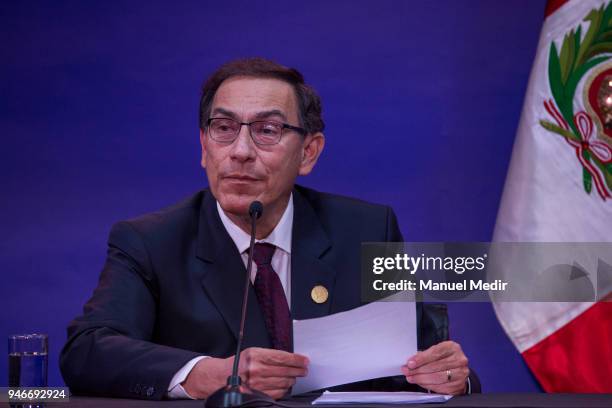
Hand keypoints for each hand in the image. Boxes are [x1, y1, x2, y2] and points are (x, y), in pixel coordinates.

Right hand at [182, 347, 308, 399]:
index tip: (305, 360)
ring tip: (294, 376)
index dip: (296, 359)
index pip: (282, 357)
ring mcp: (256, 384)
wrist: (221, 377)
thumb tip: (291, 359)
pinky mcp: (257, 394)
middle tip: (304, 369)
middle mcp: (256, 369)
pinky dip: (284, 389)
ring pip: (283, 382)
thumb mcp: (253, 352)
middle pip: (285, 371)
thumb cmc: (239, 363)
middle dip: (298, 370)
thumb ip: (270, 355)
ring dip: (292, 379)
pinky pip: (277, 393)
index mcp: (255, 355)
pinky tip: (285, 385)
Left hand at [401, 341, 468, 394]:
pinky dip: (429, 386)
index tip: (410, 363)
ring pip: (438, 378)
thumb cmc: (444, 359)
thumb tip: (411, 362)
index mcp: (452, 347)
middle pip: (435, 366)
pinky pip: (441, 387)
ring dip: (421, 379)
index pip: (435, 352)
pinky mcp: (459, 386)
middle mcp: (459, 360)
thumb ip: (424, 355)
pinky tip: (421, 383)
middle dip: (418, 370)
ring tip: (412, 378)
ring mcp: (461, 373)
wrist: (457, 371)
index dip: (421, 359)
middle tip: (407, 372)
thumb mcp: (435, 352)